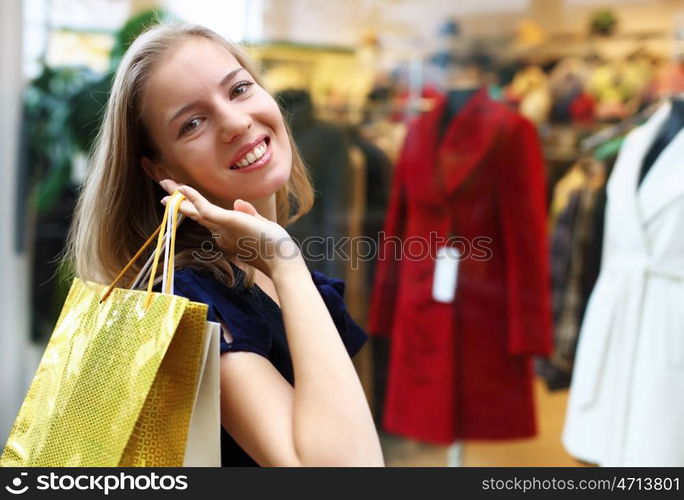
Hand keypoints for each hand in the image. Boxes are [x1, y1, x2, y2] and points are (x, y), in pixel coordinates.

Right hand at [159, 179, 302, 276]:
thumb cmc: (274, 246)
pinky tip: (182, 188)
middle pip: (195, 214)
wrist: (281, 260)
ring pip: (195, 211)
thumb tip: (238, 202)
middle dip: (179, 203)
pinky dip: (193, 198)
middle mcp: (221, 232)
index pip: (207, 218)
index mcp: (227, 234)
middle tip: (162, 193)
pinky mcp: (227, 222)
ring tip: (165, 183)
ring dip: (180, 197)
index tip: (181, 201)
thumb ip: (249, 214)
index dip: (193, 208)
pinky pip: (205, 209)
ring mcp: (222, 228)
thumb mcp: (261, 225)